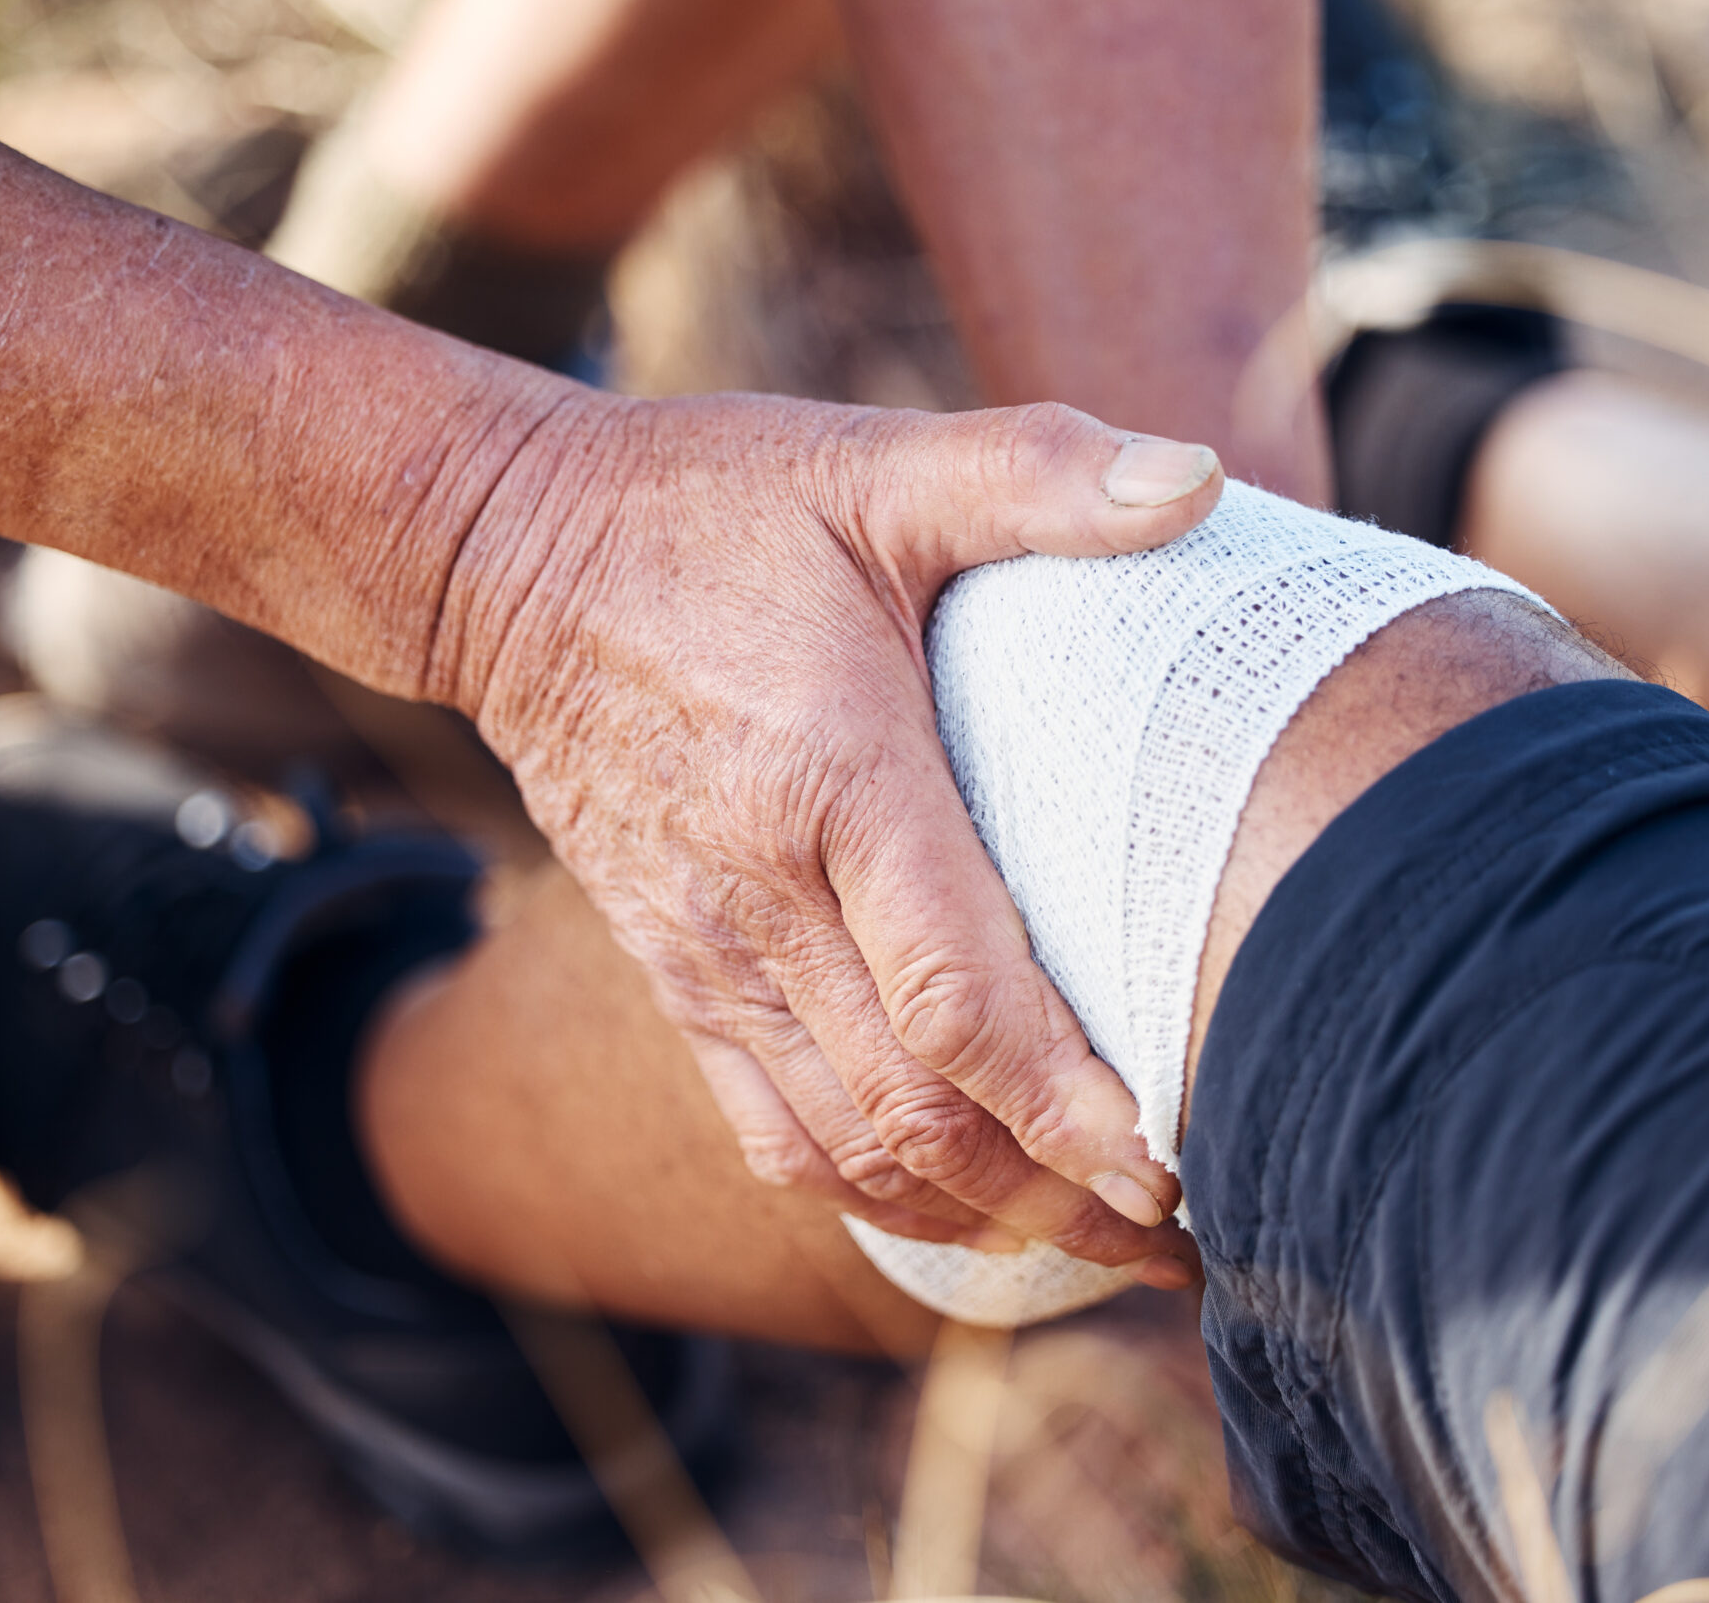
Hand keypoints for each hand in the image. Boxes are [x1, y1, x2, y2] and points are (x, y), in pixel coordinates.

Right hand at [432, 386, 1219, 1275]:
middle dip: (1057, 1199)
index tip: (1170, 1166)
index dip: (1066, 1106)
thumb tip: (1203, 483)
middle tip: (1176, 1239)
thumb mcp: (873, 464)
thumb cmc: (708, 508)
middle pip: (916, 1114)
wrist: (505, 559)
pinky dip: (870, 1196)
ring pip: (847, 1151)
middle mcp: (759, 897)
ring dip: (975, 1219)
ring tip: (1093, 1244)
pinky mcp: (674, 975)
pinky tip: (956, 1210)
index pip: (957, 1000)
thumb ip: (1036, 473)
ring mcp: (705, 953)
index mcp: (830, 780)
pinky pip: (770, 1134)